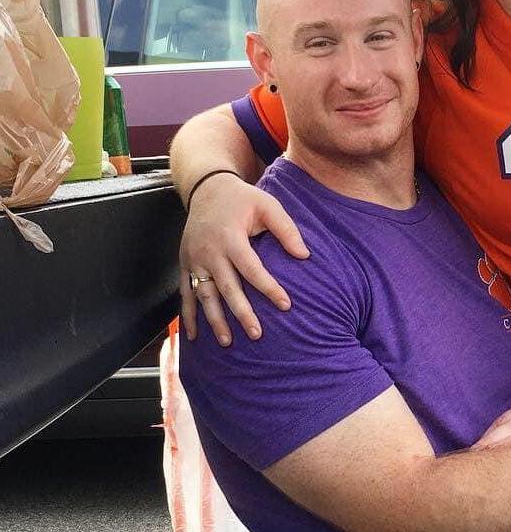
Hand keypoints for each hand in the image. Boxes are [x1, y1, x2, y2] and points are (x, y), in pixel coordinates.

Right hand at [180, 172, 308, 344]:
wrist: (207, 188)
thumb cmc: (243, 199)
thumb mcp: (267, 205)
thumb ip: (286, 229)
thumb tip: (304, 256)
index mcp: (230, 237)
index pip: (251, 269)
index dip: (269, 288)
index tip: (286, 305)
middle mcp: (208, 251)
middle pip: (226, 288)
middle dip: (241, 313)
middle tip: (256, 334)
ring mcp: (193, 259)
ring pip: (203, 295)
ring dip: (214, 320)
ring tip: (228, 342)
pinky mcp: (184, 264)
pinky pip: (185, 293)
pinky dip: (188, 315)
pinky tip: (195, 336)